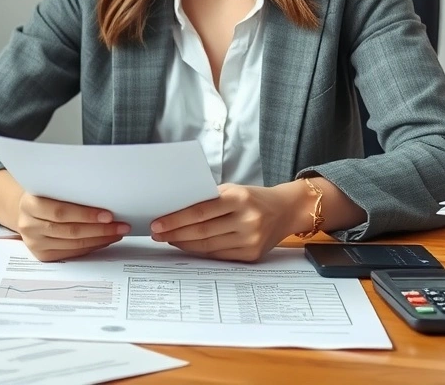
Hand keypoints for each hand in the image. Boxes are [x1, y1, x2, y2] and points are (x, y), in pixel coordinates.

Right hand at [15, 193, 129, 260]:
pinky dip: (91, 246)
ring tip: (117, 233)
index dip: (86, 215)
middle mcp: (29, 226)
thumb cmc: (44, 196)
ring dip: (100, 239)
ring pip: (73, 244)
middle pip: (70, 230)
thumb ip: (69, 192)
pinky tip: (104, 240)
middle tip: (121, 225)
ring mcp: (35, 243)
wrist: (26, 211)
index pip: (61, 212)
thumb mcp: (50, 188)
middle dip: (100, 229)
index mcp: (30, 204)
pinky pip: (72, 252)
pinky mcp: (42, 255)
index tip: (109, 215)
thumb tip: (104, 198)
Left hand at [150, 183, 295, 261]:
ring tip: (169, 239)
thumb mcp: (234, 190)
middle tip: (157, 234)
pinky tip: (188, 246)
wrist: (287, 210)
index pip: (200, 211)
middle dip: (175, 233)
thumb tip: (175, 212)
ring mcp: (251, 239)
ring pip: (208, 246)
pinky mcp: (252, 254)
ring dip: (184, 244)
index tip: (158, 224)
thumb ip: (209, 199)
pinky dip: (200, 251)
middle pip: (202, 231)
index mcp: (240, 198)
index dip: (176, 219)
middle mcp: (247, 219)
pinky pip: (219, 255)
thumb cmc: (254, 198)